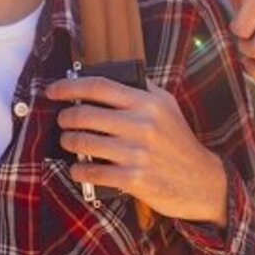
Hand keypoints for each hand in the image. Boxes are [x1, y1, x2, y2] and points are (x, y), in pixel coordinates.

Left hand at [45, 76, 228, 225]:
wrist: (201, 181)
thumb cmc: (179, 141)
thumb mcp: (167, 106)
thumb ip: (142, 88)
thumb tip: (110, 73)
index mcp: (147, 102)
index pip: (99, 86)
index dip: (70, 86)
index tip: (52, 90)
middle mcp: (141, 124)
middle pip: (85, 114)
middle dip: (66, 118)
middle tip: (63, 121)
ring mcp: (137, 153)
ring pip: (84, 143)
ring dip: (68, 142)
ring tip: (68, 142)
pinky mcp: (134, 179)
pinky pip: (92, 172)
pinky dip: (79, 170)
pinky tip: (78, 168)